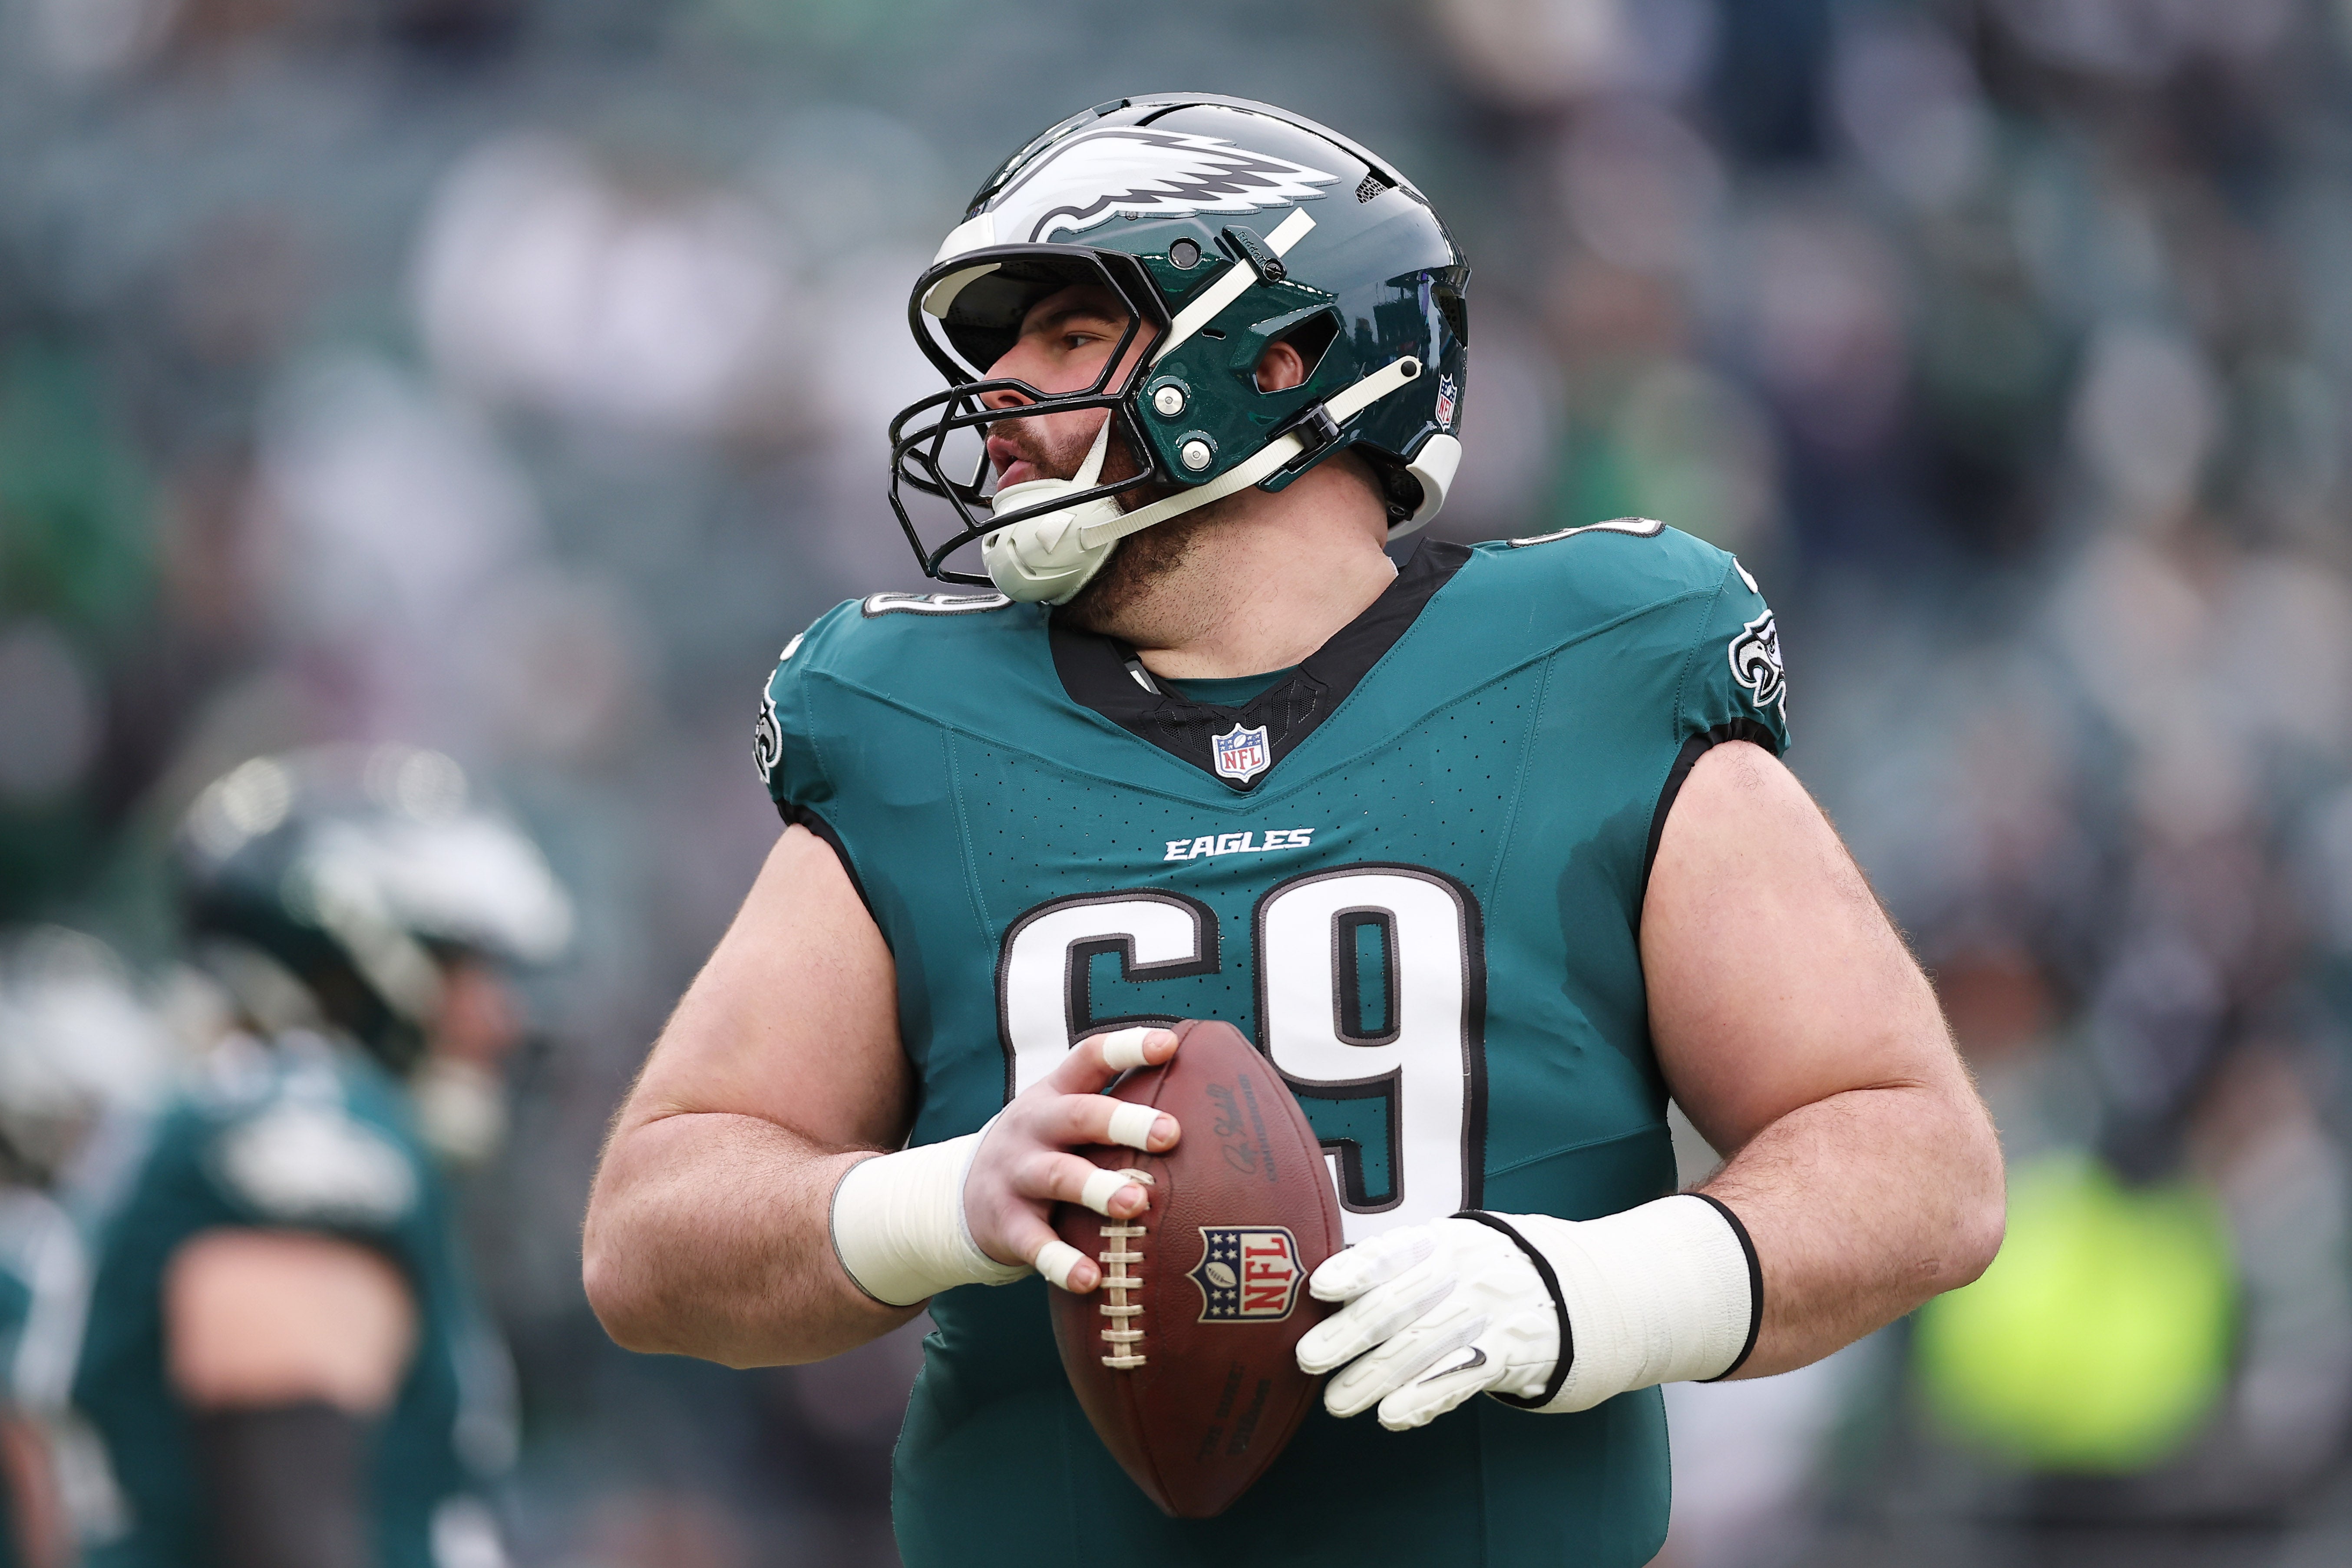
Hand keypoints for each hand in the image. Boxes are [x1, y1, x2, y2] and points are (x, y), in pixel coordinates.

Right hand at [962, 1028, 1181, 1292]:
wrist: (957, 1197)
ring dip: (1097, 1188)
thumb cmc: (1044, 1152)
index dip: (1126, 1048)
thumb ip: (1116, 1108)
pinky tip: (1090, 1278)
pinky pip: (1035, 1243)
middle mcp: (1035, 1126)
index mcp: (1055, 1094)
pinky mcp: (1007, 1224)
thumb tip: (1206, 1104)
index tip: (1167, 1045)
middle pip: (1079, 1115)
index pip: (1089, 1058)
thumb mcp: (1065, 1119)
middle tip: (1170, 1134)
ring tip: (1135, 1203)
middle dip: (1124, 1122)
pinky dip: (1061, 1261)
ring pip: (1058, 1176)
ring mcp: (1017, 1175)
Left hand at [1295, 1218, 1559, 1430]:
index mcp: (1438, 1242)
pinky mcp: (1507, 1351)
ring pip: (1423, 1346)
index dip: (1356, 1269)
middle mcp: (1461, 1273)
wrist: (1564, 1287)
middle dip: (1350, 1333)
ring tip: (1337, 1402)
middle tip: (1308, 1358)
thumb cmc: (1475, 1272)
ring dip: (1376, 1377)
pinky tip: (1392, 1414)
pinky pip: (1461, 1376)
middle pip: (1399, 1304)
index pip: (1393, 1252)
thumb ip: (1392, 1270)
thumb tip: (1322, 1294)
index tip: (1321, 1287)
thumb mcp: (1442, 1253)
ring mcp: (1486, 1312)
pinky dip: (1425, 1397)